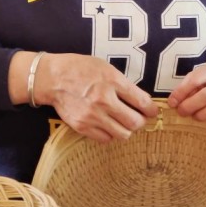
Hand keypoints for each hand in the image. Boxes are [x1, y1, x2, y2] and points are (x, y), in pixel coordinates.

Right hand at [35, 53, 158, 142]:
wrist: (52, 78)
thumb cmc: (80, 68)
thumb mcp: (105, 67)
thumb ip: (122, 83)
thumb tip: (140, 99)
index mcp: (113, 82)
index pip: (142, 102)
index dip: (152, 109)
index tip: (153, 111)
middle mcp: (104, 101)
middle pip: (135, 122)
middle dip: (141, 121)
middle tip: (139, 118)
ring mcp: (93, 116)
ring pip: (122, 134)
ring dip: (126, 129)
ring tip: (123, 122)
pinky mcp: (82, 126)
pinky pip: (106, 139)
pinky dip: (110, 134)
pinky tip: (108, 125)